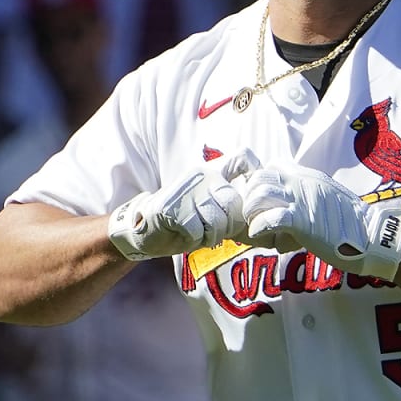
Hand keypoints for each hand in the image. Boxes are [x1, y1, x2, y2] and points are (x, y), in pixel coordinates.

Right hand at [108, 150, 259, 259]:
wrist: (143, 227)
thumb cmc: (183, 217)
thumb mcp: (208, 200)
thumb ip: (230, 199)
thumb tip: (258, 208)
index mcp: (212, 170)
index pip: (244, 159)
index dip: (255, 174)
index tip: (250, 197)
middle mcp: (201, 175)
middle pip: (235, 204)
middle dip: (229, 225)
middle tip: (213, 229)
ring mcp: (186, 191)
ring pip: (217, 222)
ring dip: (210, 235)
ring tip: (196, 230)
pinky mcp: (173, 210)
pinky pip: (198, 233)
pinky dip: (193, 240)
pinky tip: (182, 234)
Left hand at [240, 164, 400, 279]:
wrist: (372, 235)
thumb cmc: (349, 221)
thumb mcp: (325, 194)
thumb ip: (306, 191)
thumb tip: (289, 202)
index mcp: (306, 175)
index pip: (270, 167)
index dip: (258, 184)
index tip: (260, 202)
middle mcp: (301, 182)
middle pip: (258, 179)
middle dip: (250, 199)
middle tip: (254, 217)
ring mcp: (301, 200)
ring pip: (259, 196)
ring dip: (252, 214)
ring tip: (258, 228)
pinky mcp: (303, 221)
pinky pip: (270, 219)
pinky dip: (260, 228)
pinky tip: (262, 236)